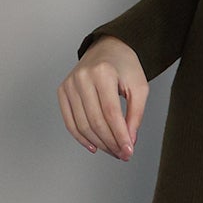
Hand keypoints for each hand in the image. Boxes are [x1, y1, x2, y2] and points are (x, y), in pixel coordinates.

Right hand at [59, 37, 147, 159]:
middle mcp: (82, 77)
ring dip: (98, 143)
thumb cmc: (125, 67)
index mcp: (103, 73)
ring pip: (82, 124)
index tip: (129, 152)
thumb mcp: (139, 87)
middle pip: (95, 121)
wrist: (108, 48)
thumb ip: (136, 115)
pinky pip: (70, 121)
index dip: (120, 136)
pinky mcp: (63, 91)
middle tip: (122, 154)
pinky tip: (94, 146)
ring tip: (113, 151)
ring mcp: (69, 84)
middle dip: (111, 142)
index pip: (111, 113)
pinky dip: (81, 138)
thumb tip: (128, 142)